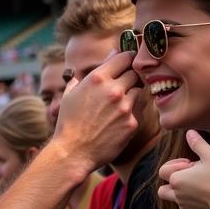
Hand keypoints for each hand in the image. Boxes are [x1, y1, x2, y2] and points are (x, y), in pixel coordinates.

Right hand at [54, 51, 139, 172]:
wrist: (73, 152)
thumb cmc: (69, 122)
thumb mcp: (71, 94)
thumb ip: (86, 75)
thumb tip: (97, 63)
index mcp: (97, 78)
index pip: (125, 56)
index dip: (127, 59)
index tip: (126, 64)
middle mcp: (114, 90)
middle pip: (135, 73)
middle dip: (130, 78)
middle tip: (123, 87)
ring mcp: (125, 107)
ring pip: (140, 91)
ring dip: (133, 95)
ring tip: (121, 104)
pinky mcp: (132, 123)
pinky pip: (139, 111)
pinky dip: (133, 113)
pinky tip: (120, 120)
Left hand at [157, 130, 209, 208]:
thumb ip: (198, 143)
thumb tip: (189, 133)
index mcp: (176, 179)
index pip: (163, 170)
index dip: (176, 164)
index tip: (191, 163)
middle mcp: (176, 194)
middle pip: (163, 189)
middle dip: (172, 180)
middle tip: (189, 174)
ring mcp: (185, 204)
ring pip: (174, 198)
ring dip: (180, 189)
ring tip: (197, 182)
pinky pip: (185, 204)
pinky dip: (189, 198)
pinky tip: (204, 191)